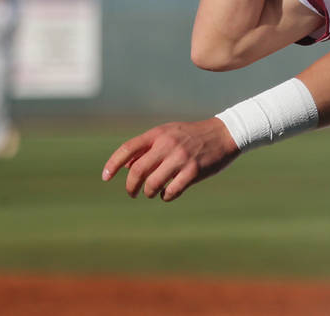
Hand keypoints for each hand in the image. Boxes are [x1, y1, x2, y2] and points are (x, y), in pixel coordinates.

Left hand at [101, 118, 239, 201]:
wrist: (224, 134)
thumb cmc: (192, 136)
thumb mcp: (168, 134)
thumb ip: (147, 147)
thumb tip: (125, 166)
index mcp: (158, 133)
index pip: (128, 149)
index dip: (113, 164)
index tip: (105, 177)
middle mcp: (167, 144)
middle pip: (137, 171)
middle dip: (131, 187)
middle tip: (132, 193)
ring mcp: (181, 158)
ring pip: (152, 184)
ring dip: (149, 192)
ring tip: (152, 192)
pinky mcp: (193, 171)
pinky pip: (171, 191)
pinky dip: (165, 196)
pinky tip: (167, 193)